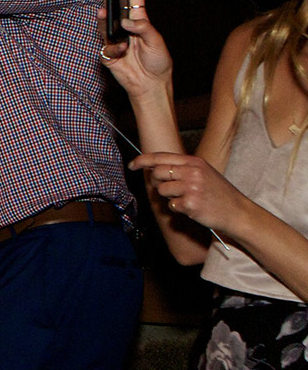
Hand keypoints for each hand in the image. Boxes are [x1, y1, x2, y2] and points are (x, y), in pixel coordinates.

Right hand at [100, 0, 171, 98]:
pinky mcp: (107, 53)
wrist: (149, 85)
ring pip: (103, 24)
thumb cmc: (158, 63)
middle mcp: (125, 27)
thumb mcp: (157, 43)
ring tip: (104, 12)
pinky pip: (106, 46)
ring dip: (104, 19)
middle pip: (114, 6)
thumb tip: (126, 21)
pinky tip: (122, 51)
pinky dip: (114, 49)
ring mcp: (114, 39)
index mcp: (140, 21)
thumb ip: (144, 29)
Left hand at [131, 152, 252, 232]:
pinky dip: (178, 209)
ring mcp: (191, 187)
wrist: (238, 212)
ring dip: (169, 197)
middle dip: (157, 182)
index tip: (132, 165)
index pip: (161, 157)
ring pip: (161, 190)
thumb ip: (182, 168)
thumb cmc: (219, 194)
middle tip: (171, 189)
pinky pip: (171, 206)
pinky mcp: (190, 203)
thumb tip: (154, 169)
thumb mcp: (204, 173)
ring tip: (187, 198)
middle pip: (157, 173)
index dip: (143, 160)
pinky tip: (193, 208)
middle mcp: (192, 172)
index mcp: (195, 162)